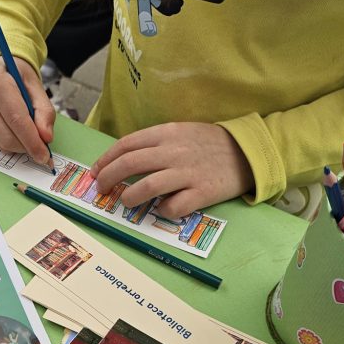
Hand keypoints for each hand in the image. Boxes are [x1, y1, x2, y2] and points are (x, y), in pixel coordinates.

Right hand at [0, 56, 54, 166]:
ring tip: (27, 132)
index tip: (45, 155)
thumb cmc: (16, 76)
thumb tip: (46, 138)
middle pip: (7, 137)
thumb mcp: (35, 86)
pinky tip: (12, 128)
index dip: (32, 141)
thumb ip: (44, 111)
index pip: (16, 120)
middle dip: (27, 147)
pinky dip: (9, 142)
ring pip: (1, 144)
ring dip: (19, 145)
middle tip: (41, 147)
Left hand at [90, 122, 254, 217]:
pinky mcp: (202, 193)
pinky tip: (160, 210)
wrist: (247, 152)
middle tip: (101, 190)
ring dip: (130, 197)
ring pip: (147, 186)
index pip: (126, 145)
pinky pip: (174, 206)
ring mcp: (188, 173)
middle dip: (108, 178)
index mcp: (167, 133)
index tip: (96, 172)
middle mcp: (174, 151)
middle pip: (130, 164)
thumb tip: (124, 161)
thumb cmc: (209, 144)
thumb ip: (155, 144)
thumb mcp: (181, 133)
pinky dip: (162, 210)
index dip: (106, 160)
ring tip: (125, 202)